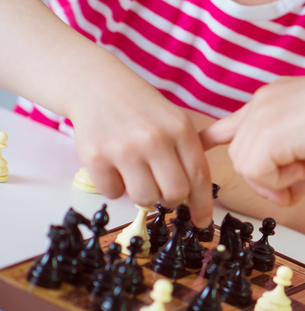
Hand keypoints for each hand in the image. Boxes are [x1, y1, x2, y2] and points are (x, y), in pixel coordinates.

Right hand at [69, 78, 213, 227]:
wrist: (98, 87)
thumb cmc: (142, 109)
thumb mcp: (175, 120)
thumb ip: (187, 152)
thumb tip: (197, 195)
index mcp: (180, 129)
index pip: (199, 176)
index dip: (203, 205)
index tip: (202, 222)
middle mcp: (155, 139)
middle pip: (174, 194)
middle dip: (171, 200)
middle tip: (164, 192)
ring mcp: (124, 149)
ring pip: (144, 199)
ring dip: (144, 195)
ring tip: (139, 176)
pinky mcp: (96, 157)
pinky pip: (113, 194)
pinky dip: (116, 188)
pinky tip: (116, 168)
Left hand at [200, 74, 304, 206]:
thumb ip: (297, 169)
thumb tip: (287, 197)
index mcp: (272, 99)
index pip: (230, 123)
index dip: (210, 140)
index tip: (197, 148)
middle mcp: (261, 103)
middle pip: (240, 156)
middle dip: (266, 179)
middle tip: (300, 179)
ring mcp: (262, 116)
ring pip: (245, 167)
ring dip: (276, 180)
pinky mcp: (268, 133)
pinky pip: (257, 173)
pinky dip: (280, 181)